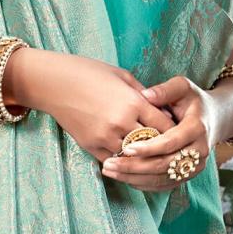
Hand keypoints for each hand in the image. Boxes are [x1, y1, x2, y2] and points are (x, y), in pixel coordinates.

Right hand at [7, 47, 174, 160]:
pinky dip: (124, 161)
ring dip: (144, 158)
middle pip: (154, 144)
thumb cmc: (88, 72)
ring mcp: (105, 137)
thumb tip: (160, 107)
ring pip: (135, 158)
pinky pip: (115, 161)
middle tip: (171, 150)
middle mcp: (122, 122)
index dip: (174, 131)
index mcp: (134, 102)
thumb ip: (143, 93)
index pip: (165, 125)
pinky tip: (131, 160)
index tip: (179, 133)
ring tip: (153, 158)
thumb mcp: (122, 76)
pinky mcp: (91, 146)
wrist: (53, 83)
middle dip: (163, 147)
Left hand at [99, 73, 217, 192]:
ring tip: (110, 171)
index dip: (148, 148)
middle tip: (109, 164)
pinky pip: (164, 185)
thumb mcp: (182, 87)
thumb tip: (145, 94)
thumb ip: (165, 90)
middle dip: (134, 166)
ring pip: (161, 178)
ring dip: (134, 178)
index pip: (170, 142)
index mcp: (197, 128)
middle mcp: (199, 151)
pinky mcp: (187, 175)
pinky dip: (143, 183)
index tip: (126, 149)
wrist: (214, 119)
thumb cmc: (192, 100)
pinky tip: (123, 177)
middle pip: (164, 165)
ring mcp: (194, 166)